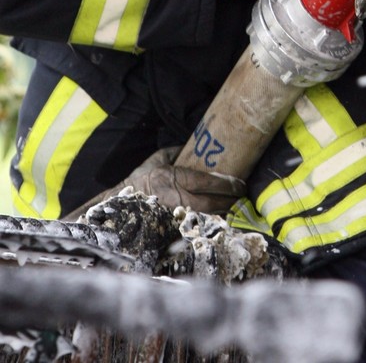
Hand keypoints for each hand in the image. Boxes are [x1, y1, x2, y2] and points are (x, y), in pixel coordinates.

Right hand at [123, 146, 245, 214]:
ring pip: (203, 216)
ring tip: (236, 207)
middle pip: (208, 202)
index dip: (225, 184)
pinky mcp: (169, 225)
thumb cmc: (141, 176)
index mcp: (170, 177)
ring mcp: (170, 214)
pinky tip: (221, 218)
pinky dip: (210, 222)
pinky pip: (194, 224)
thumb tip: (196, 143)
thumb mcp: (158, 158)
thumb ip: (177, 151)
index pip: (204, 182)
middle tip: (242, 197)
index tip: (240, 184)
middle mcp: (172, 197)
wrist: (119, 201)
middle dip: (228, 200)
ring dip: (222, 212)